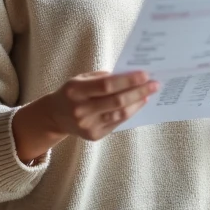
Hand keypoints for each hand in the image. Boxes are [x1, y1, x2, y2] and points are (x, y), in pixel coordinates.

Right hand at [12, 70, 158, 162]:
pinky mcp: (94, 135)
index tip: (145, 74)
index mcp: (76, 91)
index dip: (127, 80)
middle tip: (154, 84)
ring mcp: (88, 125)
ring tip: (148, 94)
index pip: (107, 85)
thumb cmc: (72, 92)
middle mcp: (81, 110)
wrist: (55, 116)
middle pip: (116, 101)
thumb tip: (130, 76)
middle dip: (138, 92)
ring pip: (119, 115)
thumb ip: (102, 77)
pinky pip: (116, 123)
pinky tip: (137, 104)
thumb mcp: (81, 79)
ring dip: (137, 104)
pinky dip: (129, 113)